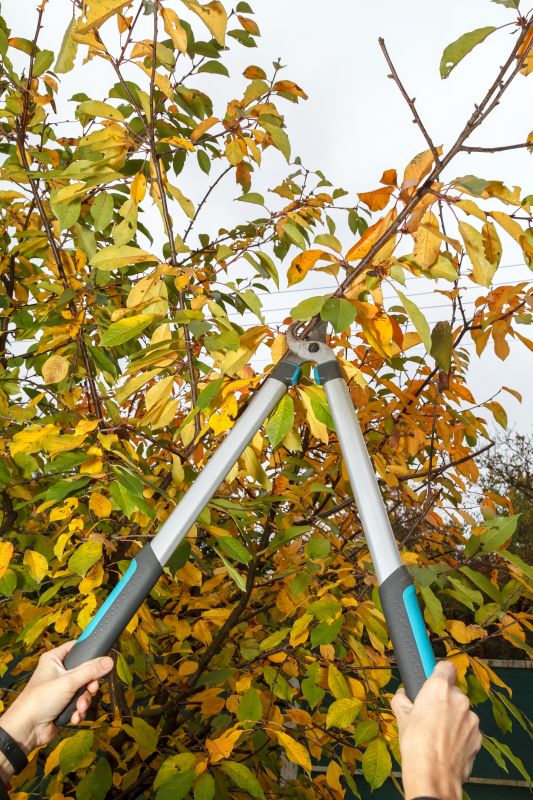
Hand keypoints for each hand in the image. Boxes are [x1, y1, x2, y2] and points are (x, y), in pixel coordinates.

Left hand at [0, 642, 112, 781]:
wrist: (27, 729)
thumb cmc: (42, 699)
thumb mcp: (69, 681)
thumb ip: (90, 671)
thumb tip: (110, 661)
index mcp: (55, 659)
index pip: (77, 648)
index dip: (90, 652)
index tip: (103, 659)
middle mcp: (58, 672)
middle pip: (85, 672)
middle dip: (89, 685)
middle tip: (91, 689)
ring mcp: (61, 689)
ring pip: (84, 690)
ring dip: (84, 700)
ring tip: (79, 707)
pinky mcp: (64, 705)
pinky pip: (79, 703)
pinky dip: (78, 710)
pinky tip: (74, 716)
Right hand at [391, 661, 481, 799]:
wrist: (433, 774)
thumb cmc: (416, 744)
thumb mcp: (401, 717)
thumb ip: (402, 699)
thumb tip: (403, 695)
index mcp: (439, 688)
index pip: (445, 666)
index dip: (438, 673)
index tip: (433, 678)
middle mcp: (459, 699)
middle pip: (453, 692)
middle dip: (443, 700)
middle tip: (430, 714)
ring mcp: (471, 718)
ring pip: (461, 712)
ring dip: (453, 718)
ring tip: (438, 734)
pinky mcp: (478, 737)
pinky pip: (468, 729)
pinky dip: (460, 734)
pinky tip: (448, 746)